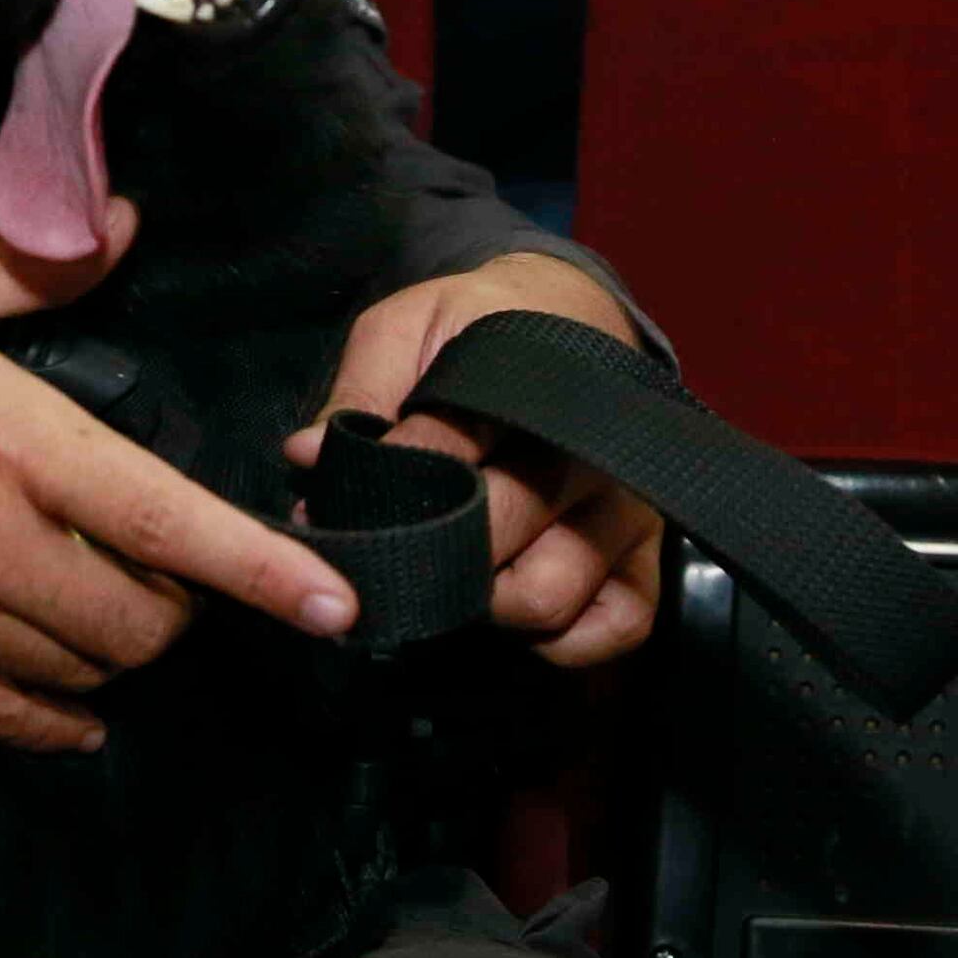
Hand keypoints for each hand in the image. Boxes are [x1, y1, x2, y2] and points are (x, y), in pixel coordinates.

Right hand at [0, 213, 357, 753]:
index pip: (166, 521)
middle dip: (184, 607)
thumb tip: (127, 222)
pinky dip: (58, 720)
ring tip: (115, 609)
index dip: (263, 572)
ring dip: (121, 653)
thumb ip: (33, 257)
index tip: (336, 606)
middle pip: (141, 621)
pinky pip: (4, 719)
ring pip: (82, 674)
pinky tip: (76, 704)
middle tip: (172, 569)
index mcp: (6, 435)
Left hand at [287, 255, 666, 666]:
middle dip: (427, 555)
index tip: (331, 509)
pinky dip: (561, 640)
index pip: (444, 451)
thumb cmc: (481, 329)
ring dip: (488, 604)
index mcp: (526, 387)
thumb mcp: (411, 327)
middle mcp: (588, 452)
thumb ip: (361, 387)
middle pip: (496, 538)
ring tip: (455, 575)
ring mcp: (626, 509)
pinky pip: (614, 627)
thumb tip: (308, 455)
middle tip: (388, 556)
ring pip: (549, 595)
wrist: (576, 316)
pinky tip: (517, 605)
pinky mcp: (650, 556)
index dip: (384, 487)